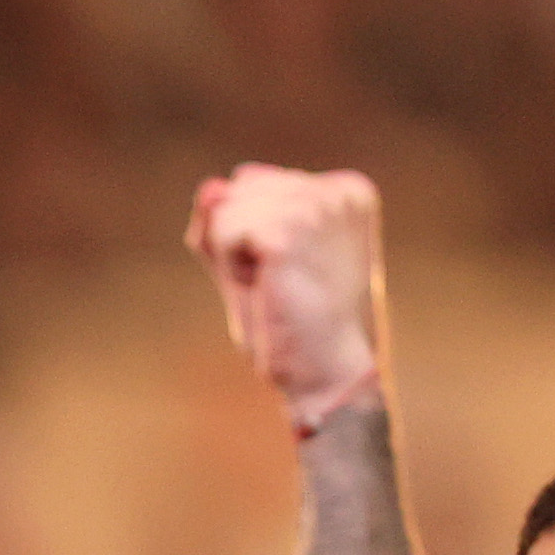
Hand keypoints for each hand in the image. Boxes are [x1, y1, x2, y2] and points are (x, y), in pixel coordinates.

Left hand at [188, 165, 386, 433]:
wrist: (325, 372)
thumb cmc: (292, 324)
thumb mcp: (252, 260)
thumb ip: (224, 220)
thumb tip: (210, 186)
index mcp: (344, 189)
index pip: (253, 182)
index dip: (249, 235)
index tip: (288, 270)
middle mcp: (337, 189)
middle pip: (239, 188)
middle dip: (239, 241)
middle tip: (278, 283)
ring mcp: (317, 206)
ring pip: (226, 207)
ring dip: (233, 256)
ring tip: (274, 286)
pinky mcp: (289, 231)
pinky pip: (222, 229)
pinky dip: (228, 266)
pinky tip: (264, 287)